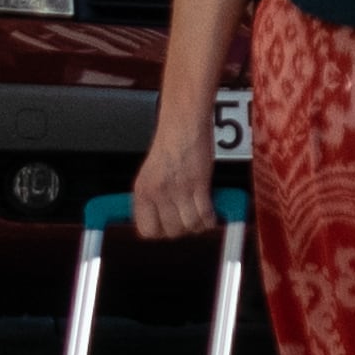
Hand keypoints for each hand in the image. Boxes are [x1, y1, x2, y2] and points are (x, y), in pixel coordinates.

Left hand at [132, 111, 223, 243]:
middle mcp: (157, 193)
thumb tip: (161, 218)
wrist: (184, 122)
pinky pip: (205, 214)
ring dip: (199, 224)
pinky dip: (211, 218)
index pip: (146, 230)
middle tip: (189, 219)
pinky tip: (212, 211)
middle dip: (183, 229)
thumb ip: (154, 197)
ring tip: (202, 215)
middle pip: (171, 232)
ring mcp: (178, 190)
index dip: (160, 232)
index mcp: (142, 191)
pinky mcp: (198, 184)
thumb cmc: (170, 141)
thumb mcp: (151, 173)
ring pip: (190, 226)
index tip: (169, 227)